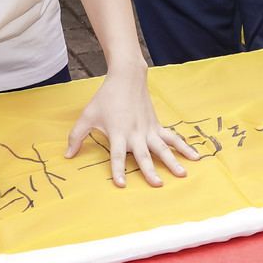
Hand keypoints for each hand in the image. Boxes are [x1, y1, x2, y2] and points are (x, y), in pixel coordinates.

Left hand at [65, 66, 198, 187]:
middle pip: (143, 155)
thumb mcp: (87, 116)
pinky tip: (195, 157)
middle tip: (157, 184)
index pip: (116, 156)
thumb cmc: (105, 98)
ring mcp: (148, 130)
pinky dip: (184, 147)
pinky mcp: (156, 126)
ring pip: (162, 148)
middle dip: (150, 170)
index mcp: (118, 133)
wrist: (127, 77)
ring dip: (173, 161)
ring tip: (182, 174)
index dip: (118, 170)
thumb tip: (67, 155)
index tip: (122, 184)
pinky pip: (172, 138)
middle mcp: (135, 133)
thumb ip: (76, 136)